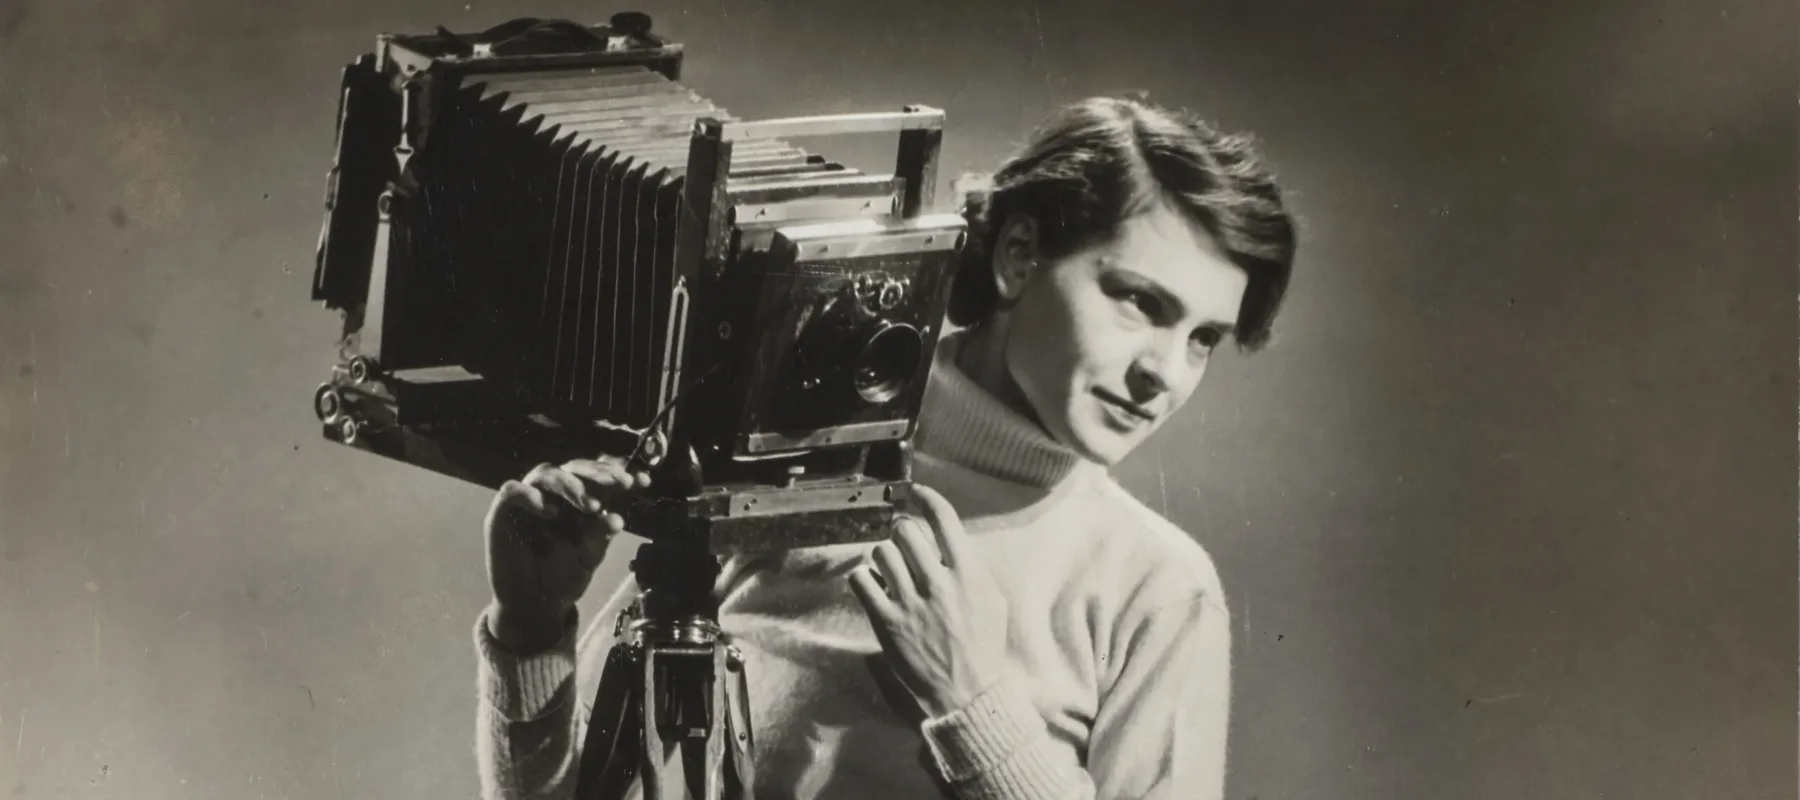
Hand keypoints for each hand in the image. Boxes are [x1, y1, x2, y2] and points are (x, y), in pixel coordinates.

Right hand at [484, 457, 648, 653]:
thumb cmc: (563, 576)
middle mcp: (555, 494)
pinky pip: (511, 491)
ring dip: (571, 484)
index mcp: (580, 499)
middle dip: (599, 474)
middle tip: (620, 483)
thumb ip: (599, 535)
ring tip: (591, 505)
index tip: (643, 481)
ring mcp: (529, 499)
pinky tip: (549, 509)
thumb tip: (618, 519)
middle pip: (575, 468)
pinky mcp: (503, 512)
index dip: (620, 473)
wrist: (534, 605)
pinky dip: (529, 495)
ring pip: (547, 473)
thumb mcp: (588, 557)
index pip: (599, 476)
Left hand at [849, 484, 1010, 719]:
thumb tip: (952, 542)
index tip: (915, 493)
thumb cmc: (982, 646)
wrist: (966, 692)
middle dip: (901, 530)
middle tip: (901, 539)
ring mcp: (910, 603)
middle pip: (906, 531)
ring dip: (883, 556)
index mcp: (967, 574)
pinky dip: (863, 579)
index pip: (943, 519)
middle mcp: (938, 584)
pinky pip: (861, 581)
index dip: (926, 498)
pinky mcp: (887, 622)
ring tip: (889, 569)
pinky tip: (872, 586)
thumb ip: (972, 569)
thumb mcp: (992, 601)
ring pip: (882, 553)